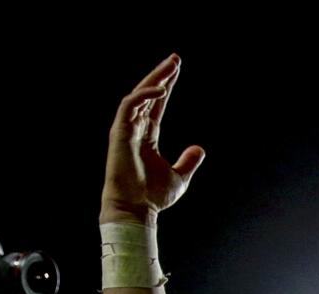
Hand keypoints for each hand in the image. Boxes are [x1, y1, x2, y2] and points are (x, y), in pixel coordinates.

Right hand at [101, 54, 204, 225]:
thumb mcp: (179, 177)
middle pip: (147, 95)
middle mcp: (135, 129)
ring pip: (138, 95)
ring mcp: (125, 130)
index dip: (166, 86)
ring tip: (171, 67)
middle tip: (175, 59)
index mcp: (147, 136)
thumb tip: (200, 148)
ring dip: (154, 80)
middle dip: (161, 75)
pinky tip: (160, 89)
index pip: (156, 105)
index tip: (176, 70)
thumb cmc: (152, 196)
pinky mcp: (119, 133)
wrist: (136, 210)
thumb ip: (188, 161)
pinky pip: (128, 106)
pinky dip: (143, 95)